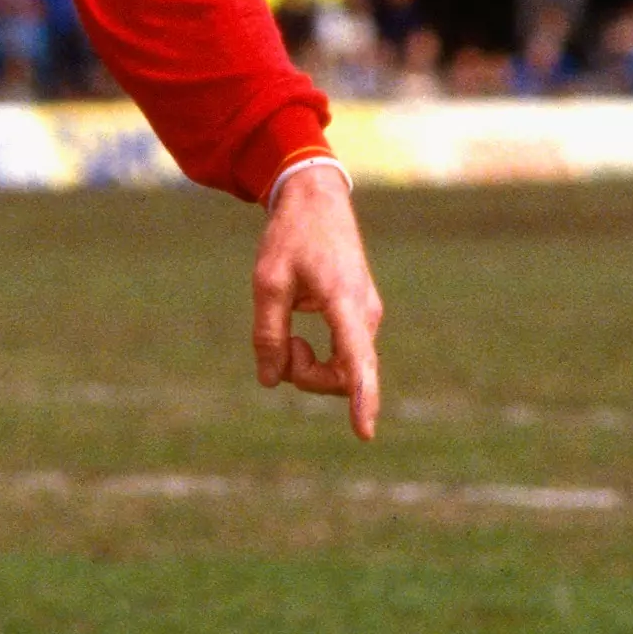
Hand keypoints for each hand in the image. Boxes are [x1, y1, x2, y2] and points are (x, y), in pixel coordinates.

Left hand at [250, 160, 385, 441]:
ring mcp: (366, 318)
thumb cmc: (290, 237)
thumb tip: (270, 380)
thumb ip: (267, 334)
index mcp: (344, 301)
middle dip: (303, 374)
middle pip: (340, 376)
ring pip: (341, 370)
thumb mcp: (267, 282)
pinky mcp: (360, 318)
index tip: (364, 431)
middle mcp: (364, 314)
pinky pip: (341, 357)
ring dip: (307, 365)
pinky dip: (315, 356)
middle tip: (279, 342)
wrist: (317, 202)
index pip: (356, 359)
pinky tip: (297, 334)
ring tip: (286, 333)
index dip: (360, 398)